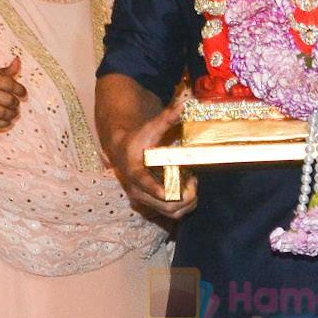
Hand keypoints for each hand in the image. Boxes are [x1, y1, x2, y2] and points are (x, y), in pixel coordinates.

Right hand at [0, 57, 26, 132]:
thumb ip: (4, 72)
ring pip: (3, 113)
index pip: (9, 84)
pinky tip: (6, 121)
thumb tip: (18, 60)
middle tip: (16, 105)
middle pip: (8, 100)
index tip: (23, 94)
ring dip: (12, 115)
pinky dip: (4, 123)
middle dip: (16, 104)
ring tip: (13, 113)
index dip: (20, 90)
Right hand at [113, 100, 198, 220]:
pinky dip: (184, 206)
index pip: (144, 184)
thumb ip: (166, 118)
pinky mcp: (150, 205)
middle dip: (184, 195)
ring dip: (187, 202)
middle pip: (163, 203)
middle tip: (193, 180)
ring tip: (192, 184)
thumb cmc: (139, 138)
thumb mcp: (150, 128)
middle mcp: (136, 189)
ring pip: (170, 212)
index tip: (169, 192)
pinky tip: (187, 189)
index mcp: (134, 171)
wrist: (123, 150)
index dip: (157, 190)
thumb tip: (183, 103)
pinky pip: (171, 213)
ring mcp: (143, 200)